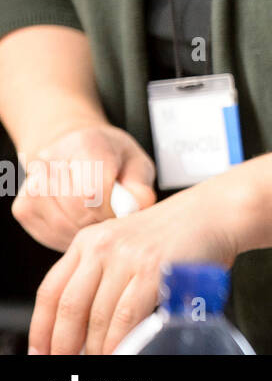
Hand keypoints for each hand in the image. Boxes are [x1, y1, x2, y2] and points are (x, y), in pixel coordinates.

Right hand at [12, 120, 156, 251]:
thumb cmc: (112, 160)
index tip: (122, 211)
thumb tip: (138, 206)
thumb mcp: (136, 164)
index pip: (93, 188)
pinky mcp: (23, 206)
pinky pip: (47, 232)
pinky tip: (81, 225)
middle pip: (76, 208)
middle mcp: (51, 160)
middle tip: (112, 219)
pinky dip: (68, 236)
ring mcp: (31, 183)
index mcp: (85, 144)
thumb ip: (140, 185)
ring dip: (84, 231)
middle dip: (100, 221)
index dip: (111, 209)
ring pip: (61, 223)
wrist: (77, 151)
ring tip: (98, 221)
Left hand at [26, 180, 240, 354]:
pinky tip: (122, 351)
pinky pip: (127, 317)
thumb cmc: (176, 234)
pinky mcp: (155, 270)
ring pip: (99, 316)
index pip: (51, 290)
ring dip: (97, 348)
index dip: (41, 327)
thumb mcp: (126, 243)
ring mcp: (129, 257)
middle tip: (65, 361)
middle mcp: (104, 246)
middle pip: (70, 306)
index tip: (40, 349)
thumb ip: (102, 272)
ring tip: (99, 361)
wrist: (216, 212)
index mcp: (90, 240)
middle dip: (65, 344)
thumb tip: (82, 324)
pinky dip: (121, 341)